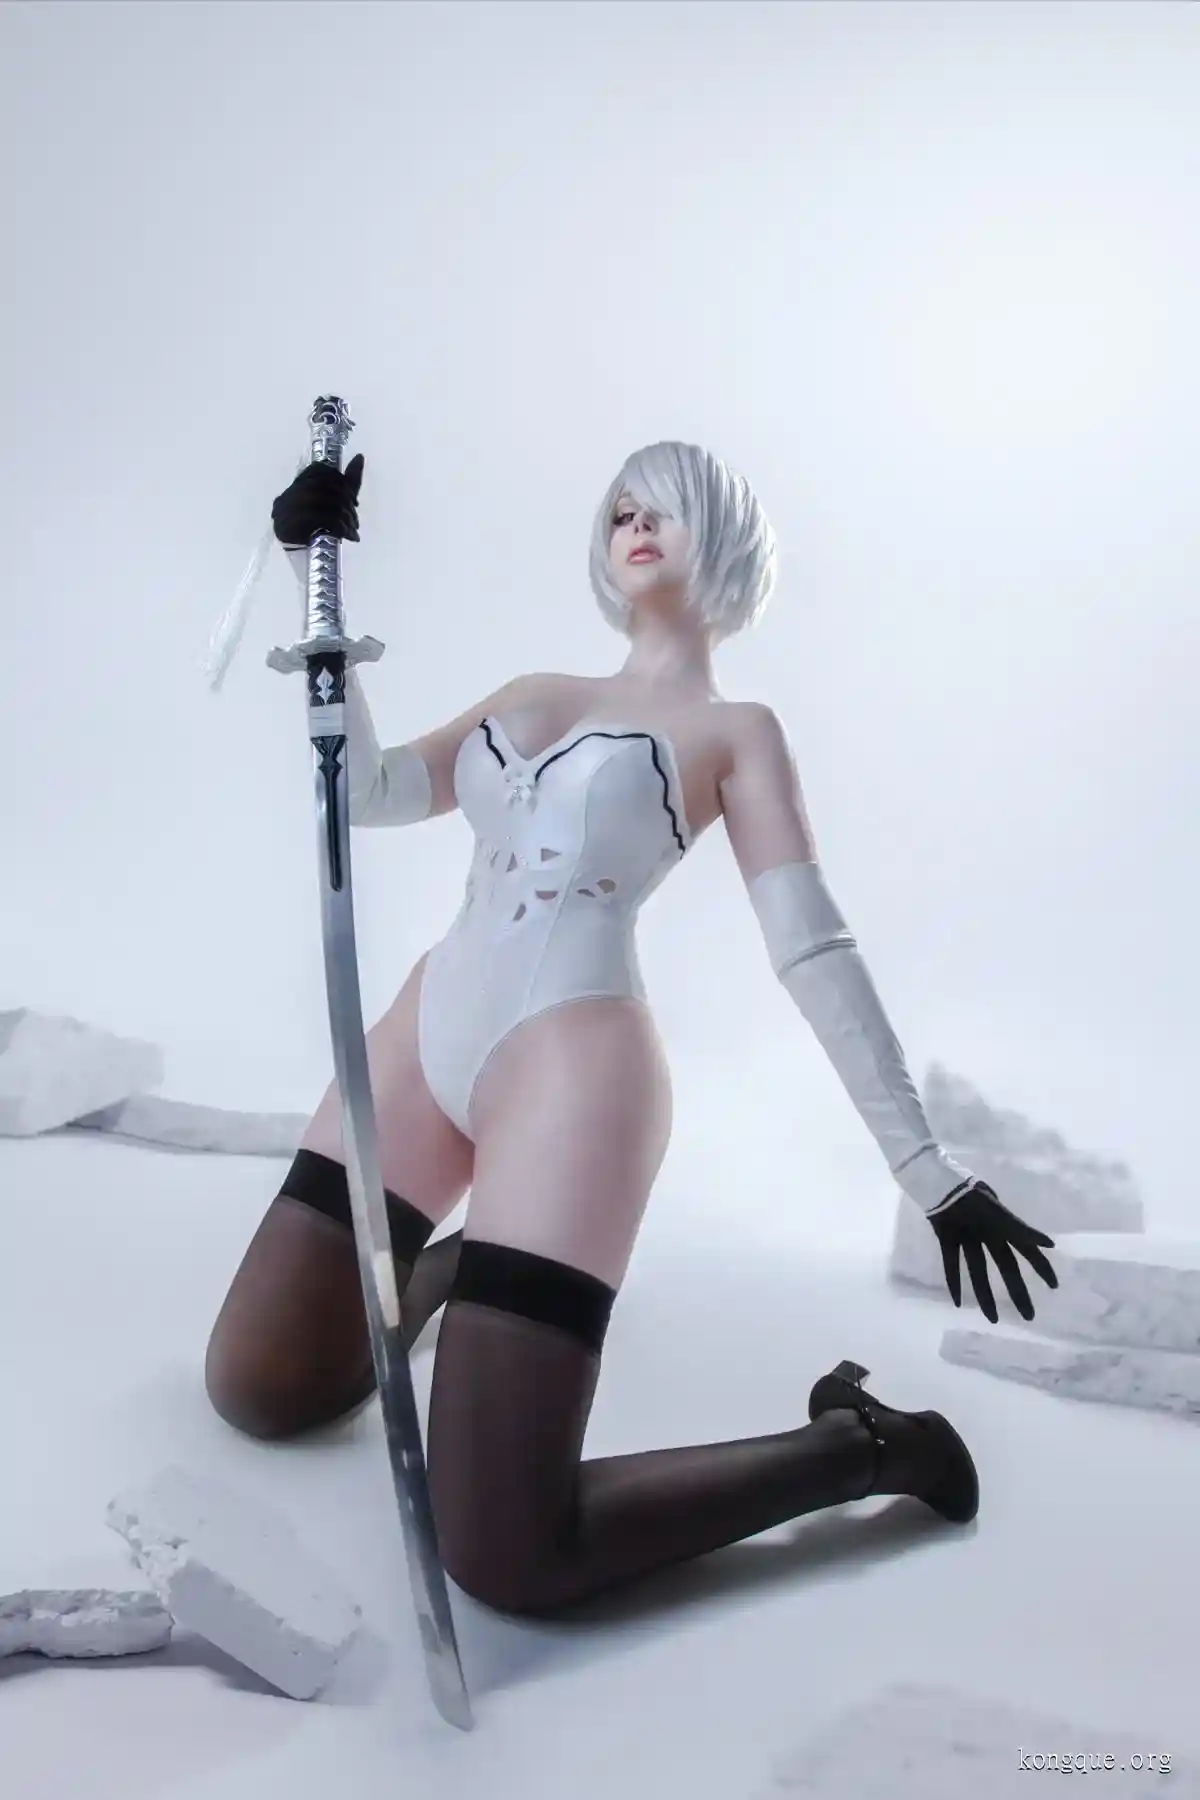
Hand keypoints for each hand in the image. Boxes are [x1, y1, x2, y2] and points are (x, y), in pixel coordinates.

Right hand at [271, 453, 364, 546]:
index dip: (340, 481)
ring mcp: (284, 513)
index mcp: (295, 487)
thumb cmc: (320, 532)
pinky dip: (340, 528)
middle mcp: (286, 497)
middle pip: (323, 488)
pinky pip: (320, 521)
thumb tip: (360, 457)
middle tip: (356, 522)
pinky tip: (348, 537)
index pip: (319, 470)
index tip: (353, 502)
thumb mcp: (336, 505)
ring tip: (353, 531)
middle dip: (346, 504)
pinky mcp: (287, 529)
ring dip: (345, 519)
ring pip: (323, 504)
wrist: (306, 562)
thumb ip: (348, 482)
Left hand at [928, 1180, 1057, 1322]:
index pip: (1027, 1252)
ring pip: (978, 1271)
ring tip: (993, 1319)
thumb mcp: (999, 1214)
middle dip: (1017, 1292)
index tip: (1054, 1287)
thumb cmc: (974, 1197)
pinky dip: (954, 1282)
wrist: (940, 1183)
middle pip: (1006, 1268)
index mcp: (1003, 1228)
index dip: (1041, 1267)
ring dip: (985, 1295)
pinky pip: (951, 1265)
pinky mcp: (947, 1240)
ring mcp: (968, 1238)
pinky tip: (958, 1302)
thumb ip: (1022, 1231)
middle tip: (1028, 1317)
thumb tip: (1050, 1245)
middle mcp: (988, 1236)